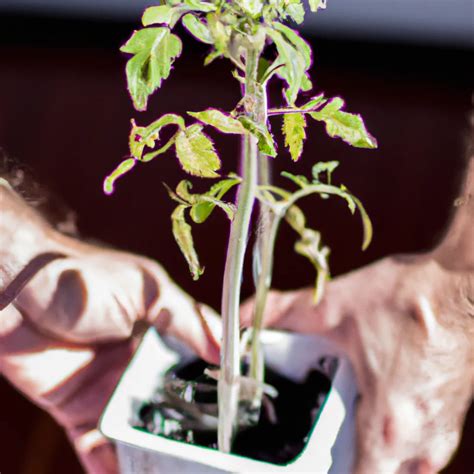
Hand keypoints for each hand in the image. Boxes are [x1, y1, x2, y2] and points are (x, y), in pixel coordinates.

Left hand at [0, 185, 219, 472]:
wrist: (15, 290)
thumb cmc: (85, 276)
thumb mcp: (148, 288)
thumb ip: (188, 319)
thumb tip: (227, 350)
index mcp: (161, 332)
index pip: (198, 364)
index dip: (217, 387)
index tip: (239, 412)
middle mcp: (140, 363)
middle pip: (172, 403)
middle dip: (190, 429)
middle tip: (209, 454)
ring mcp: (110, 389)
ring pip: (140, 428)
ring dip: (156, 451)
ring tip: (176, 468)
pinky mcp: (77, 411)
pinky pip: (98, 445)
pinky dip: (112, 464)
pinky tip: (129, 473)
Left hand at [241, 253, 472, 472]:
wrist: (462, 284)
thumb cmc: (408, 298)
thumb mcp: (336, 307)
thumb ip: (283, 313)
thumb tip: (242, 319)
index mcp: (389, 427)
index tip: (301, 460)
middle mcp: (421, 443)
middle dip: (342, 464)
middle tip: (313, 438)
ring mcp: (441, 433)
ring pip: (399, 470)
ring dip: (368, 456)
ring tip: (341, 424)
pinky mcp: (449, 418)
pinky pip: (416, 452)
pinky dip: (391, 443)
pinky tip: (371, 409)